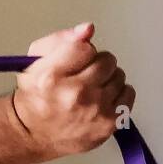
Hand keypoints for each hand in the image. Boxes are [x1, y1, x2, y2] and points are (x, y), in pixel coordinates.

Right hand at [12, 23, 133, 158]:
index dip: (79, 51)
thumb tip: (88, 29)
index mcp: (51, 76)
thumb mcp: (34, 62)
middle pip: (105, 59)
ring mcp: (95, 109)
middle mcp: (74, 93)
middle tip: (83, 74)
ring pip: (119, 75)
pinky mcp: (110, 122)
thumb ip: (60, 40)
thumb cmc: (35, 96)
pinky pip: (128, 93)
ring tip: (92, 87)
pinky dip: (118, 93)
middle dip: (96, 63)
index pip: (84, 46)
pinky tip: (102, 98)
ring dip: (108, 78)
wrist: (35, 134)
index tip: (72, 60)